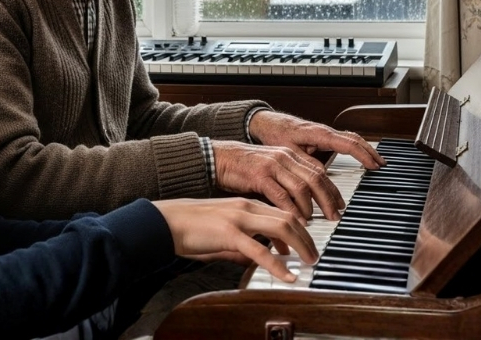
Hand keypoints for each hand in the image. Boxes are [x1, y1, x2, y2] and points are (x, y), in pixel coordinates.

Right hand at [152, 197, 317, 283]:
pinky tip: (286, 275)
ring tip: (308, 262)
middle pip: (288, 218)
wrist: (166, 221)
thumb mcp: (222, 232)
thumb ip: (241, 243)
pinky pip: (260, 250)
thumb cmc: (190, 227)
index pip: (281, 213)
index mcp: (245, 205)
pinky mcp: (229, 234)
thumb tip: (254, 258)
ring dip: (300, 246)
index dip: (298, 229)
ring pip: (282, 228)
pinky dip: (277, 264)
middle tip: (314, 255)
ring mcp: (239, 219)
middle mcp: (246, 208)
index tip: (304, 246)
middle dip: (307, 238)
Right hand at [212, 139, 344, 221]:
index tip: (339, 205)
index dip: (331, 189)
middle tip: (334, 218)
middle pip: (314, 179)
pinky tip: (293, 227)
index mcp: (287, 155)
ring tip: (314, 226)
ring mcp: (270, 167)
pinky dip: (290, 215)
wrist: (216, 158)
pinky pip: (280, 197)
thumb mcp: (268, 170)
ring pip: (301, 188)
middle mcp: (282, 158)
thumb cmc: (241, 168)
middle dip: (327, 201)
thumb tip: (303, 202)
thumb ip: (285, 182)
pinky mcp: (257, 178)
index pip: (317, 171)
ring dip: (310, 209)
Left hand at [249, 111, 385, 170]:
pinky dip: (355, 148)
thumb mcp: (289, 151)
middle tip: (382, 165)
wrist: (267, 123)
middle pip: (355, 139)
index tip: (374, 165)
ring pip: (351, 138)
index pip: (348, 143)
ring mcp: (324, 133)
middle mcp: (325, 131)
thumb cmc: (276, 134)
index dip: (363, 154)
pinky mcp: (322, 137)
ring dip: (364, 149)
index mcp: (319, 133)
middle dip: (370, 151)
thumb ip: (306, 162)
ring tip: (376, 162)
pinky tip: (359, 157)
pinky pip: (344, 140)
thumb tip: (321, 175)